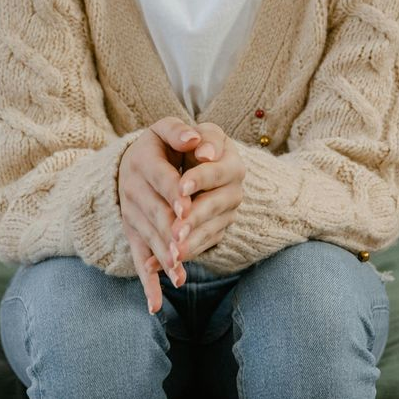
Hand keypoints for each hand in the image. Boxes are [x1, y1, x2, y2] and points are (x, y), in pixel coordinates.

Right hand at [120, 117, 206, 313]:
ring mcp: (132, 216)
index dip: (175, 193)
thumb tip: (196, 140)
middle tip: (182, 247)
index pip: (162, 179)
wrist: (129, 161)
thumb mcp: (165, 130)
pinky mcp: (135, 235)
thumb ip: (181, 132)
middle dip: (169, 231)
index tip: (187, 206)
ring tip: (179, 275)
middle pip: (155, 214)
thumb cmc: (159, 145)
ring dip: (163, 258)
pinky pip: (140, 261)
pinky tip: (156, 306)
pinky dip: (148, 284)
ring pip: (149, 239)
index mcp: (143, 162)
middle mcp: (133, 191)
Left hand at [173, 122, 244, 261]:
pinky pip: (201, 247)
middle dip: (195, 218)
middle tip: (177, 230)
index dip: (199, 178)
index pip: (216, 171)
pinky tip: (164, 267)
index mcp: (230, 160)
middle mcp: (233, 189)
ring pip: (210, 231)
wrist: (181, 165)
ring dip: (192, 244)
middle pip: (215, 205)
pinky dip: (183, 257)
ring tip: (173, 255)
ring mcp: (226, 213)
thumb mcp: (173, 132)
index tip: (181, 187)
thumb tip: (195, 141)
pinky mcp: (216, 231)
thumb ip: (180, 131)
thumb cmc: (177, 145)